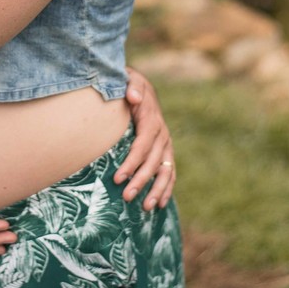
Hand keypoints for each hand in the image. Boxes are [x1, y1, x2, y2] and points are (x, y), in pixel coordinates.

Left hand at [117, 67, 175, 210]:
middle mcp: (162, 133)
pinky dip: (166, 188)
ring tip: (146, 207)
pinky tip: (159, 204)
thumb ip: (130, 86)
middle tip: (126, 197)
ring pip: (165, 170)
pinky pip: (169, 172)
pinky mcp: (165, 150)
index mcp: (151, 119)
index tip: (118, 178)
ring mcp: (166, 143)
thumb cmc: (128, 85)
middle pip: (154, 161)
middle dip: (141, 180)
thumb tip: (134, 97)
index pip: (143, 144)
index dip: (132, 162)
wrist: (139, 86)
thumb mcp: (128, 80)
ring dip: (157, 189)